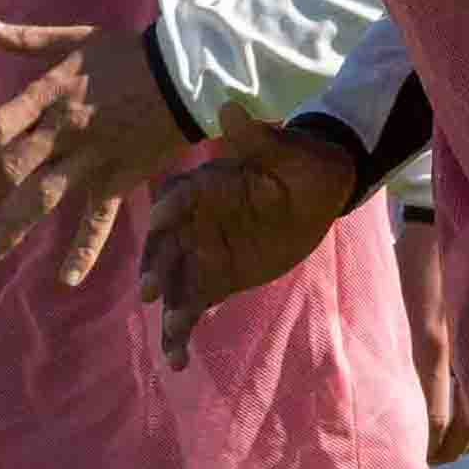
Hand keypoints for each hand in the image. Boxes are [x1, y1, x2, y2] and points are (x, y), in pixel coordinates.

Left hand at [0, 13, 204, 278]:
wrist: (187, 73)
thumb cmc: (128, 54)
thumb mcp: (76, 39)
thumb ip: (27, 40)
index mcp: (50, 94)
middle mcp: (65, 129)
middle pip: (12, 168)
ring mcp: (93, 157)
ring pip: (45, 196)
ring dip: (13, 225)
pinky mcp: (121, 178)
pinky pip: (100, 218)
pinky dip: (85, 249)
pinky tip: (65, 279)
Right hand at [140, 123, 377, 365]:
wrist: (318, 191)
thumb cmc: (301, 162)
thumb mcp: (286, 149)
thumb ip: (256, 138)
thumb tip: (230, 106)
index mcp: (204, 186)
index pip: (178, 197)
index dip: (169, 209)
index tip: (163, 219)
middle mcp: (193, 221)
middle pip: (164, 247)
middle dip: (155, 268)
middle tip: (150, 290)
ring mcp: (201, 252)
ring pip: (173, 284)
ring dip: (168, 313)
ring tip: (171, 345)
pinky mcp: (215, 278)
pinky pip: (191, 306)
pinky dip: (181, 331)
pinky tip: (178, 361)